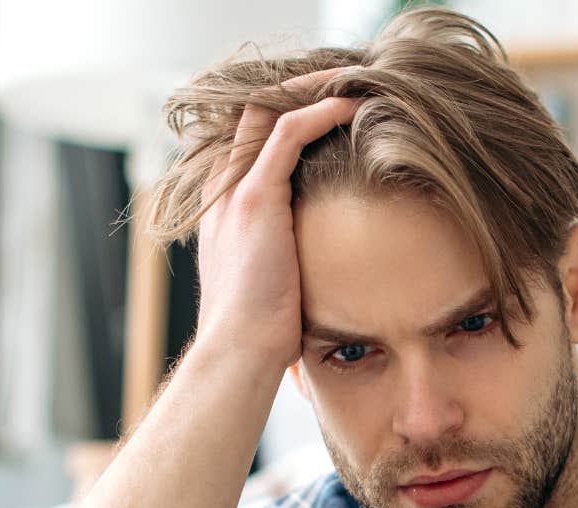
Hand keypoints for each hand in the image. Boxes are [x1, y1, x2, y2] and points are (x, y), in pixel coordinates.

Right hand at [193, 68, 361, 372]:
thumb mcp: (276, 285)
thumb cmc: (262, 335)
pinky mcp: (255, 199)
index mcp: (222, 207)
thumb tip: (323, 271)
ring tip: (355, 83)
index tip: (332, 107)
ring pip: (267, 109)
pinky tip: (353, 107)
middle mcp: (222, 190)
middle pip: (252, 111)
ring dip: (313, 88)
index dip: (287, 112)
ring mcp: (234, 191)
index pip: (248, 137)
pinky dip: (321, 111)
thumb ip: (291, 261)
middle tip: (346, 83)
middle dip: (299, 90)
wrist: (239, 355)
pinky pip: (287, 132)